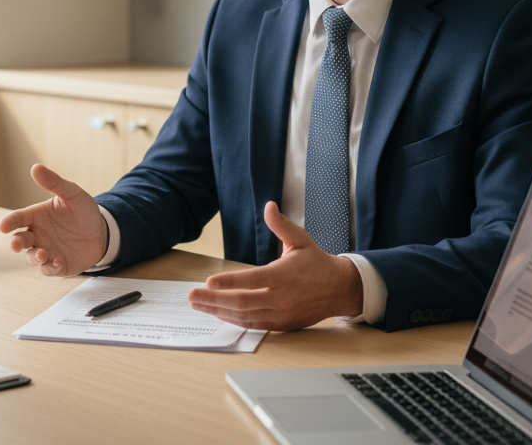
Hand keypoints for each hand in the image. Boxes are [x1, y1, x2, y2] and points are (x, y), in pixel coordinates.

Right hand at [0, 164, 107, 276]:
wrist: (102, 231)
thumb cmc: (83, 211)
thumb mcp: (72, 194)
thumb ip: (54, 183)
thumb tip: (36, 167)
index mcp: (37, 216)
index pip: (17, 218)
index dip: (8, 222)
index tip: (2, 226)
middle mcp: (38, 234)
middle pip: (20, 240)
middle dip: (15, 243)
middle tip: (15, 244)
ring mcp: (46, 250)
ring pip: (32, 257)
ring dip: (34, 257)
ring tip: (44, 254)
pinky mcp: (57, 265)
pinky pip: (48, 269)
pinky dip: (50, 267)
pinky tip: (59, 261)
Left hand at [187, 201, 362, 330]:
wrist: (340, 289)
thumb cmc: (316, 263)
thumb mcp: (300, 240)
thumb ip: (281, 225)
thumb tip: (269, 206)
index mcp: (285, 274)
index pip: (253, 280)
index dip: (230, 282)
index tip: (208, 282)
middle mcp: (282, 297)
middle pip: (243, 302)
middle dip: (213, 300)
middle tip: (191, 296)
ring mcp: (281, 313)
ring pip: (245, 316)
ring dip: (218, 311)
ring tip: (198, 304)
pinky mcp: (282, 325)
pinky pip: (253, 325)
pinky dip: (233, 320)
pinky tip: (217, 313)